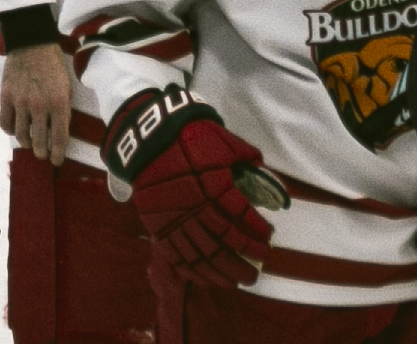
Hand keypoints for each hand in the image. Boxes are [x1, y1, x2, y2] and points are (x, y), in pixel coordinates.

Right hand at [0, 42, 72, 162]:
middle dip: (42, 153)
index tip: (57, 161)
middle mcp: (39, 106)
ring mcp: (21, 102)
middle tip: (43, 154)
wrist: (32, 43)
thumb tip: (59, 131)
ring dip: (26, 143)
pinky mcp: (6, 96)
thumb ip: (64, 110)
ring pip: (21, 135)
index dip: (58, 154)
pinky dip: (9, 129)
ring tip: (29, 142)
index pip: (59, 139)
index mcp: (59, 103)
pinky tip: (14, 128)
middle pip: (39, 141)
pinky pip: (4, 122)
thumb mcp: (67, 87)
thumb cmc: (54, 65)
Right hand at [103, 86, 274, 288]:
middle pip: (225, 243)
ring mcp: (174, 219)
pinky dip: (195, 272)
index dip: (258, 230)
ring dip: (223, 272)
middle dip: (245, 260)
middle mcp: (196, 207)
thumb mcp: (224, 142)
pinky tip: (209, 279)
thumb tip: (268, 176)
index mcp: (215, 185)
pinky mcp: (157, 226)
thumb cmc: (190, 136)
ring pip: (202, 255)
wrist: (148, 136)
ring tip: (239, 280)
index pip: (243, 216)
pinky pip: (177, 257)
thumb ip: (247, 159)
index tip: (269, 237)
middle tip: (258, 270)